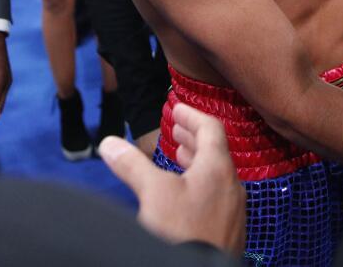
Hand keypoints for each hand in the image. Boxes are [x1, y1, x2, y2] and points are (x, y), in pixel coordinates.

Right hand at [99, 103, 245, 255]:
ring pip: (217, 175)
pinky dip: (201, 184)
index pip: (211, 128)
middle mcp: (231, 185)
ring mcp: (233, 210)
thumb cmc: (183, 232)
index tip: (177, 109)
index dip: (192, 115)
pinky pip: (218, 196)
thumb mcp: (152, 192)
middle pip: (215, 151)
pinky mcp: (229, 231)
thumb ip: (132, 164)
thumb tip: (109, 143)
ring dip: (197, 162)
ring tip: (180, 159)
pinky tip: (186, 197)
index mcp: (218, 168)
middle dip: (193, 138)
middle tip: (177, 131)